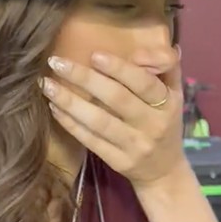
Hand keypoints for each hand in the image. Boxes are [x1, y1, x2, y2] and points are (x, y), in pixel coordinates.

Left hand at [40, 49, 184, 186]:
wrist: (164, 171)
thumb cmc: (163, 121)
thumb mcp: (174, 93)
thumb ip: (165, 66)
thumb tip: (143, 50)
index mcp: (168, 103)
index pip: (144, 83)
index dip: (120, 69)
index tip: (94, 55)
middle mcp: (153, 124)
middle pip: (116, 98)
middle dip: (84, 78)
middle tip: (57, 62)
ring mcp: (134, 145)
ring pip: (98, 121)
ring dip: (69, 101)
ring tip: (46, 84)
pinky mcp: (117, 161)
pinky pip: (90, 140)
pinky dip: (70, 123)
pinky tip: (53, 107)